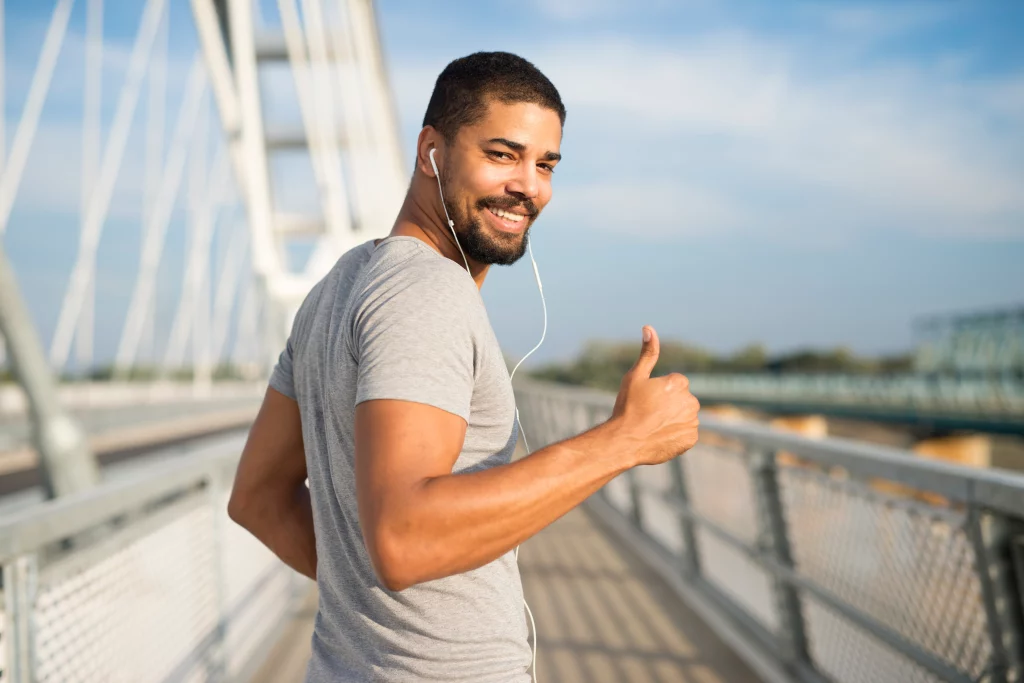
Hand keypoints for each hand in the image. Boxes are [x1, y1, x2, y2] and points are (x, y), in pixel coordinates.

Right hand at [610, 325, 699, 466]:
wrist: (625, 441)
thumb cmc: (628, 407)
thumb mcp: (634, 376)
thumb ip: (647, 352)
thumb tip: (649, 327)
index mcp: (679, 383)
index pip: (675, 384)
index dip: (659, 392)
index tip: (646, 400)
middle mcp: (691, 401)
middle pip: (682, 400)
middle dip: (669, 404)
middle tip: (649, 413)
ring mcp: (692, 421)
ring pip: (685, 416)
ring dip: (673, 419)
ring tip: (653, 426)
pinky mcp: (691, 439)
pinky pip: (686, 433)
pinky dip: (677, 434)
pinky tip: (660, 435)